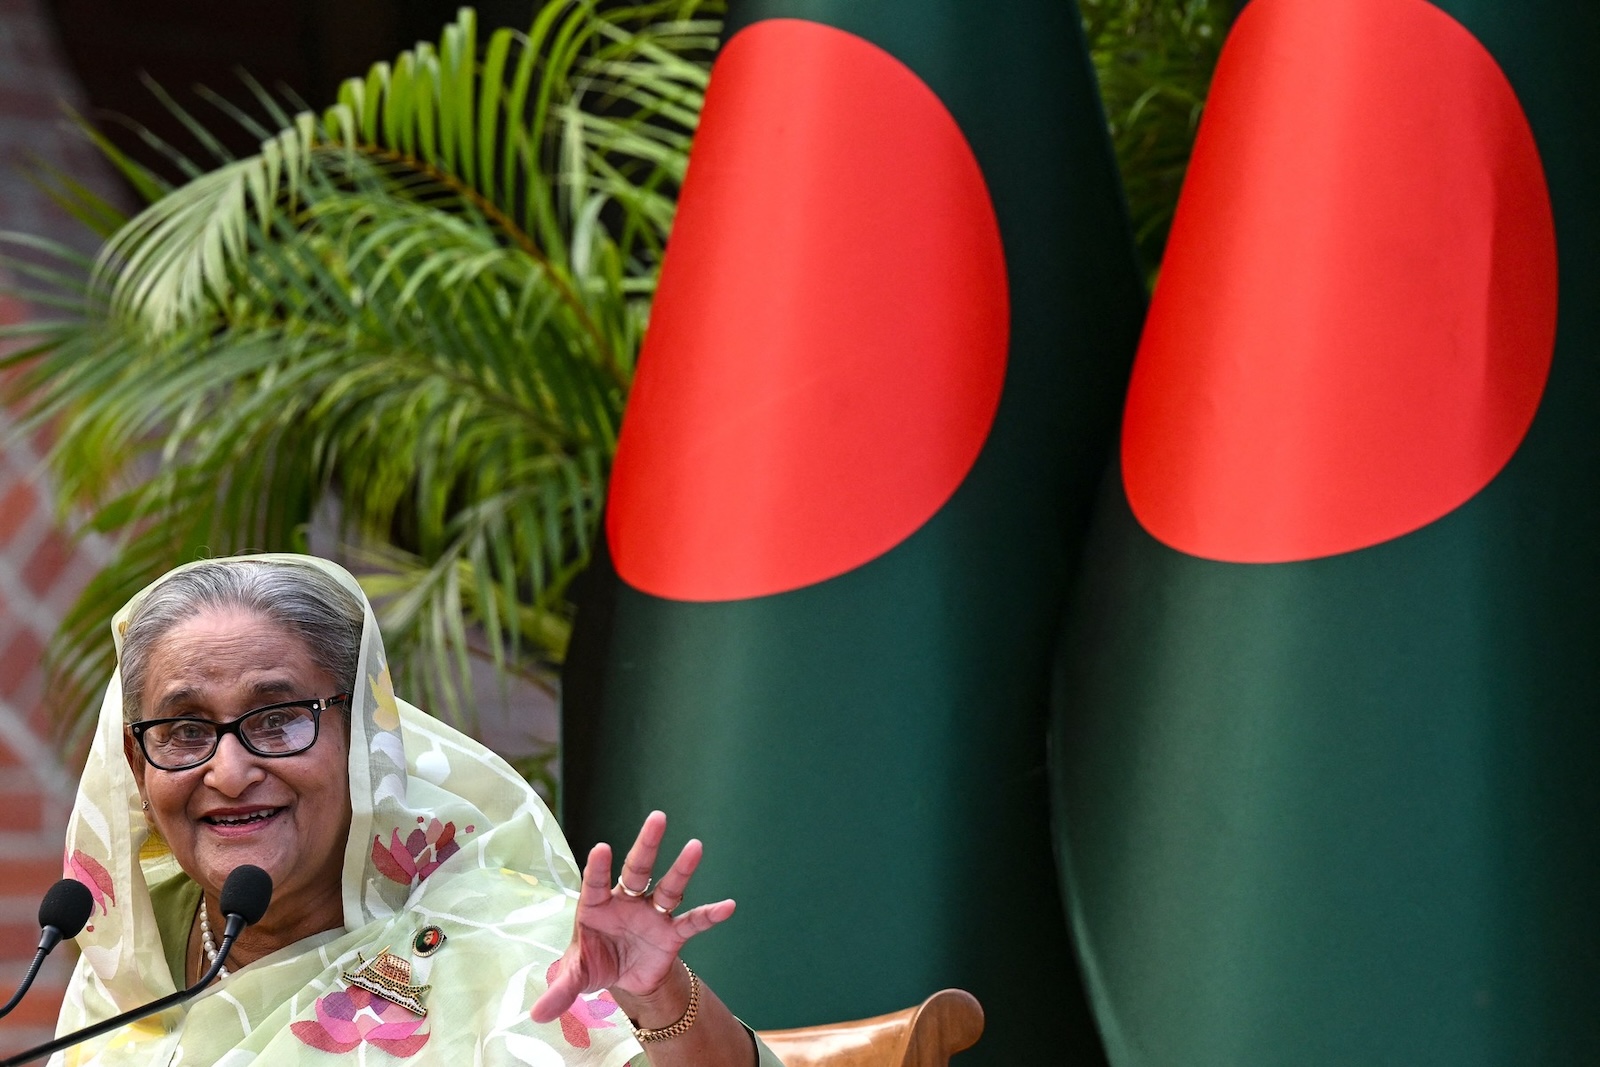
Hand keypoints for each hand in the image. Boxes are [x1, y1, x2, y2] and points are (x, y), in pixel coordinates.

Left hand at [530, 810, 735, 1022]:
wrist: (624, 978)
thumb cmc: (594, 964)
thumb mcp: (575, 977)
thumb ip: (559, 990)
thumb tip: (536, 1015)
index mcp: (596, 906)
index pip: (596, 883)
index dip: (599, 868)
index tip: (601, 848)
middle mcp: (626, 902)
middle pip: (637, 869)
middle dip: (647, 845)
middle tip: (657, 817)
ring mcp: (652, 915)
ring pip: (668, 887)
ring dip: (682, 868)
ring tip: (696, 846)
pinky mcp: (671, 933)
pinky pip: (693, 922)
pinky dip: (710, 915)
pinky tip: (728, 906)